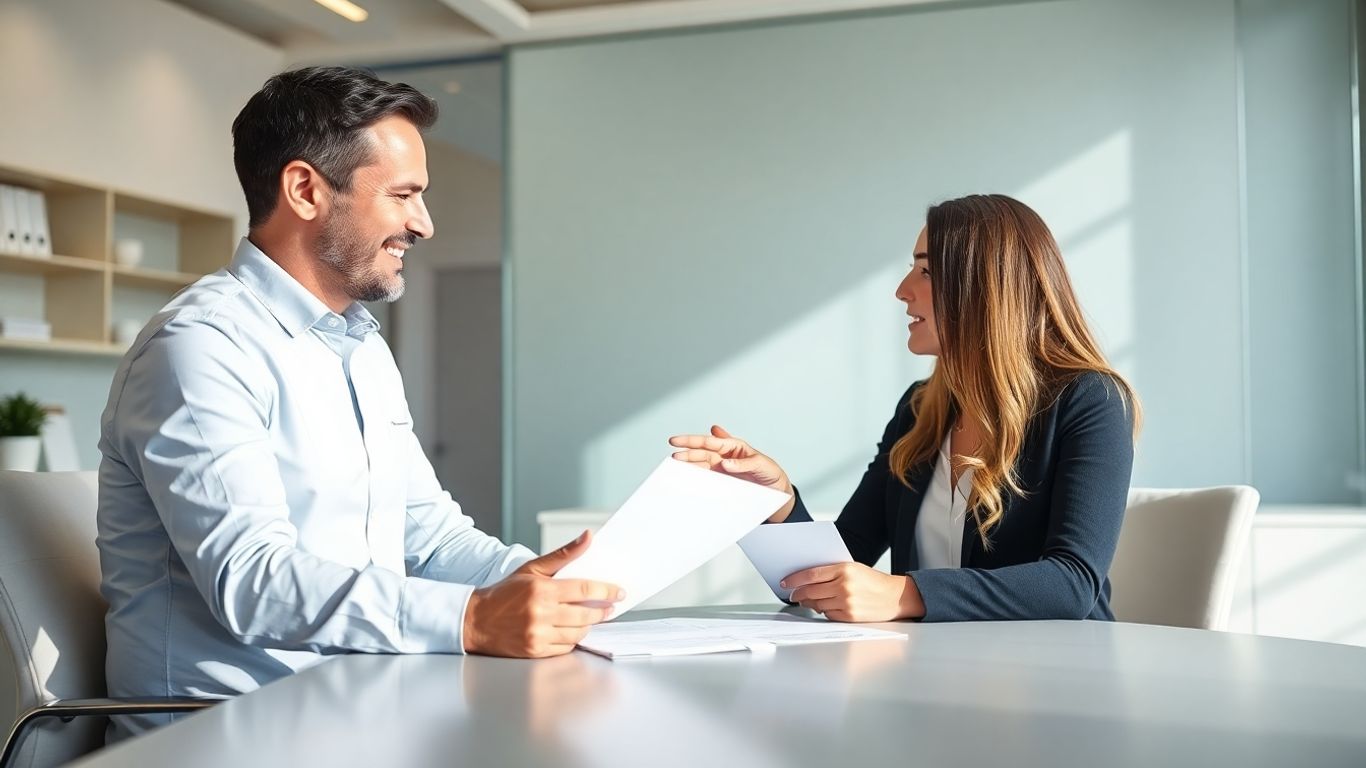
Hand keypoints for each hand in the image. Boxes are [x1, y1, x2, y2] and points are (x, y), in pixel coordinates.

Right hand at [463, 530, 622, 657]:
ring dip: (587, 625)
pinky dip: (572, 639)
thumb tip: (588, 537)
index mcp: (542, 590)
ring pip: (577, 633)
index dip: (606, 590)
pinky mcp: (535, 651)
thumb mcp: (532, 568)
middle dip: (602, 611)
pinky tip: (571, 630)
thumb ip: (563, 554)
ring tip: (590, 617)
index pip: (584, 589)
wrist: (476, 620)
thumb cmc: (505, 593)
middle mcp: (541, 613)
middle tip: (610, 608)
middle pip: (585, 613)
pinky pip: (565, 647)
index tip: (619, 592)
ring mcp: (538, 634)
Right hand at [668, 425, 796, 521]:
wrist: (776, 490)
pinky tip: (687, 477)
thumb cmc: (770, 472)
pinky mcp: (722, 481)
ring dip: (689, 465)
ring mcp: (721, 469)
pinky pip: (706, 478)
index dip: (692, 440)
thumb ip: (743, 464)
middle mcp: (724, 456)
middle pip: (702, 452)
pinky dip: (696, 477)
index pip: (710, 441)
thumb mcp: (761, 464)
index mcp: (733, 446)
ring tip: (676, 467)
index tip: (677, 441)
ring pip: (701, 464)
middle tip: (674, 457)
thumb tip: (725, 463)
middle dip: (687, 453)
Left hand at [783, 562, 924, 621]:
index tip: (785, 582)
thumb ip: (831, 572)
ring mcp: (846, 603)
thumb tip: (807, 581)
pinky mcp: (849, 616)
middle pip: (811, 591)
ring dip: (809, 603)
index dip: (794, 579)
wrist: (895, 597)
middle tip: (792, 594)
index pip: (811, 575)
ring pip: (817, 604)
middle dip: (798, 594)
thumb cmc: (873, 581)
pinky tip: (825, 606)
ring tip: (807, 601)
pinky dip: (823, 611)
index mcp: (844, 569)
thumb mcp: (854, 568)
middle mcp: (844, 586)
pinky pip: (828, 614)